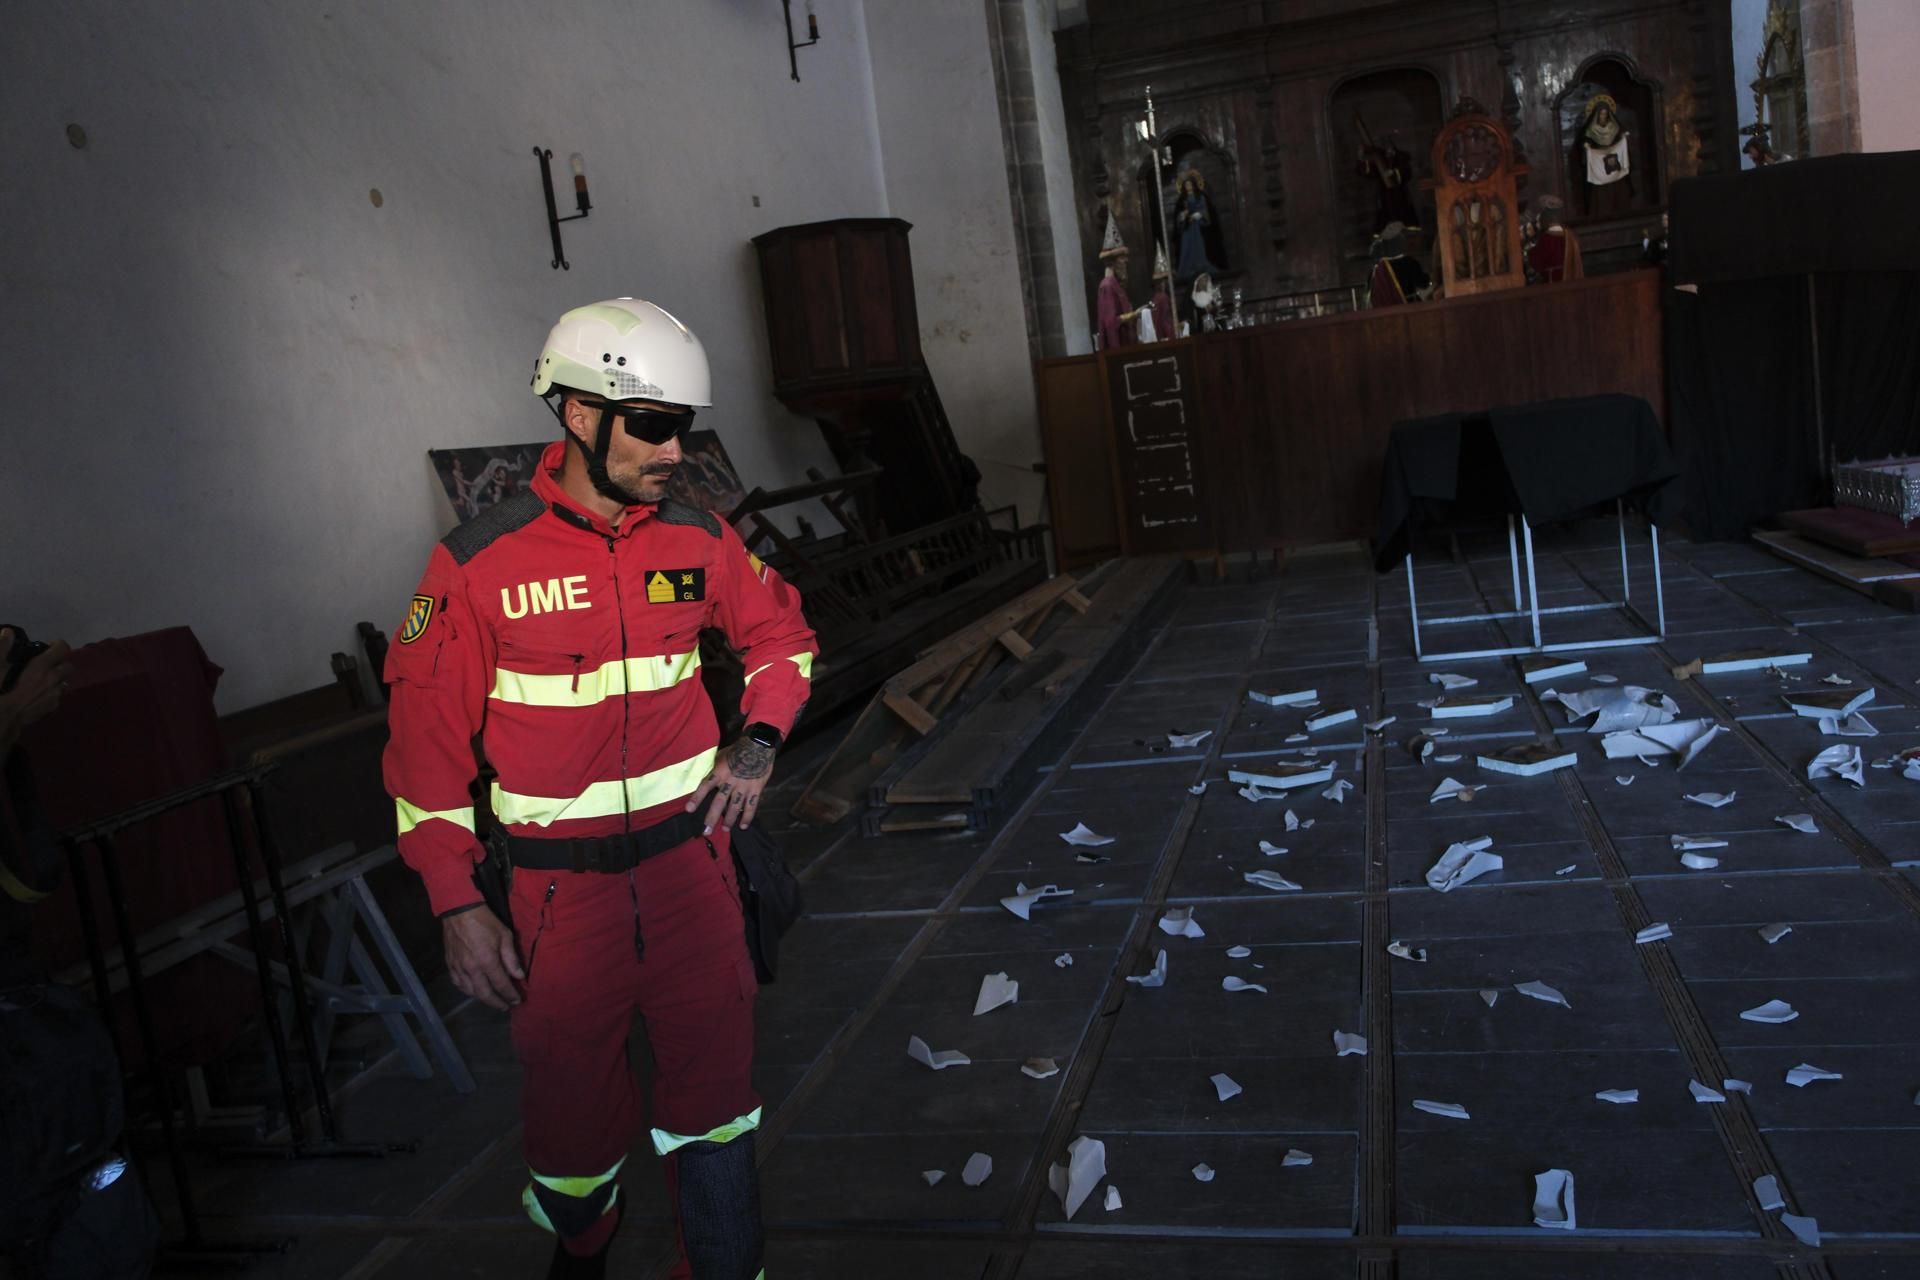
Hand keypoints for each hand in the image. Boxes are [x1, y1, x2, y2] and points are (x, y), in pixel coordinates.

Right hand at [0, 632, 73, 755]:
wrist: (1, 727)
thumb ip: (1, 652)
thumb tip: (8, 632)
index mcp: (40, 670)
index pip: (61, 650)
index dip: (57, 645)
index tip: (47, 645)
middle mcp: (53, 682)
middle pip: (68, 666)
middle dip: (60, 662)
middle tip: (44, 662)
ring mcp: (54, 698)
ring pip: (64, 682)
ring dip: (56, 677)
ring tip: (39, 677)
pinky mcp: (50, 710)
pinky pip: (57, 695)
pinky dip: (52, 691)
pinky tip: (36, 693)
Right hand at [443, 907, 523, 1010]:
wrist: (459, 911)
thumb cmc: (485, 921)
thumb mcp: (505, 936)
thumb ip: (511, 958)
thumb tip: (519, 976)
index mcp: (487, 961)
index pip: (501, 984)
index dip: (509, 995)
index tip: (516, 1001)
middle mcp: (471, 968)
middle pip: (484, 993)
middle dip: (496, 1003)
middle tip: (505, 1006)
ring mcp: (458, 968)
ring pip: (470, 991)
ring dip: (482, 998)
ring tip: (492, 999)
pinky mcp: (450, 964)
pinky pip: (458, 984)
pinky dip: (467, 990)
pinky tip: (473, 990)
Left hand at [685, 736, 775, 831]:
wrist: (758, 745)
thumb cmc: (738, 749)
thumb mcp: (722, 755)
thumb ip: (715, 767)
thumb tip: (709, 775)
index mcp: (719, 772)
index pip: (705, 786)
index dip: (697, 798)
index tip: (689, 810)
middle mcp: (729, 782)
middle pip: (719, 802)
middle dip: (712, 817)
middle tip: (707, 830)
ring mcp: (743, 787)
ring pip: (734, 807)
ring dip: (729, 819)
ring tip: (726, 828)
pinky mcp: (755, 789)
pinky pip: (751, 806)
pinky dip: (747, 817)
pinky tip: (743, 826)